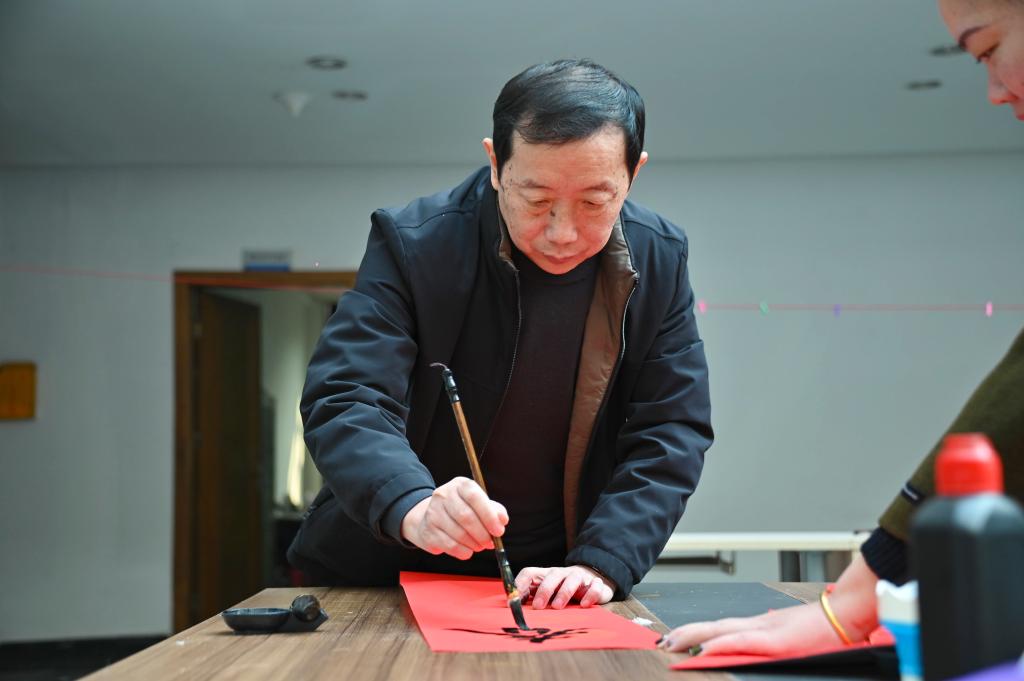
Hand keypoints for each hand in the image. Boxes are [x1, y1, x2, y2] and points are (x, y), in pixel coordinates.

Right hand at [400, 477, 507, 559]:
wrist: (431, 518)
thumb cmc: (462, 510)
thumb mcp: (479, 504)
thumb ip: (494, 510)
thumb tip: (502, 520)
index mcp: (460, 485)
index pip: (474, 497)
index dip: (489, 516)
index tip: (499, 531)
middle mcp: (443, 495)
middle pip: (466, 517)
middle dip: (482, 534)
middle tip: (490, 543)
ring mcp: (433, 512)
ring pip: (459, 533)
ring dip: (474, 544)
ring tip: (480, 546)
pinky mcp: (428, 531)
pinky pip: (450, 545)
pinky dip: (464, 551)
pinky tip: (468, 550)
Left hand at [514, 565, 615, 608]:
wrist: (592, 578)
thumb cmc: (563, 589)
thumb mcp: (546, 592)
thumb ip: (530, 597)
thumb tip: (512, 605)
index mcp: (546, 575)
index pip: (530, 573)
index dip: (520, 583)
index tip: (514, 599)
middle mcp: (562, 574)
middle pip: (553, 575)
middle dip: (544, 590)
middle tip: (538, 606)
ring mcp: (580, 577)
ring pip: (573, 578)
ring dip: (564, 592)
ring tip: (557, 607)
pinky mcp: (596, 583)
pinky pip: (594, 585)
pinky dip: (590, 593)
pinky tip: (585, 605)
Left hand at [659, 555, 879, 655]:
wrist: (850, 613)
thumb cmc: (827, 628)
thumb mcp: (793, 635)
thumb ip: (773, 640)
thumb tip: (757, 646)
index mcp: (762, 626)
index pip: (722, 628)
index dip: (698, 633)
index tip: (678, 638)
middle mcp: (759, 624)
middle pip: (714, 627)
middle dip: (686, 635)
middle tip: (662, 641)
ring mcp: (766, 631)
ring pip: (721, 632)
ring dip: (694, 638)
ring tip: (671, 643)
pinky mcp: (777, 641)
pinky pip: (742, 642)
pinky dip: (721, 644)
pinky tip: (705, 649)